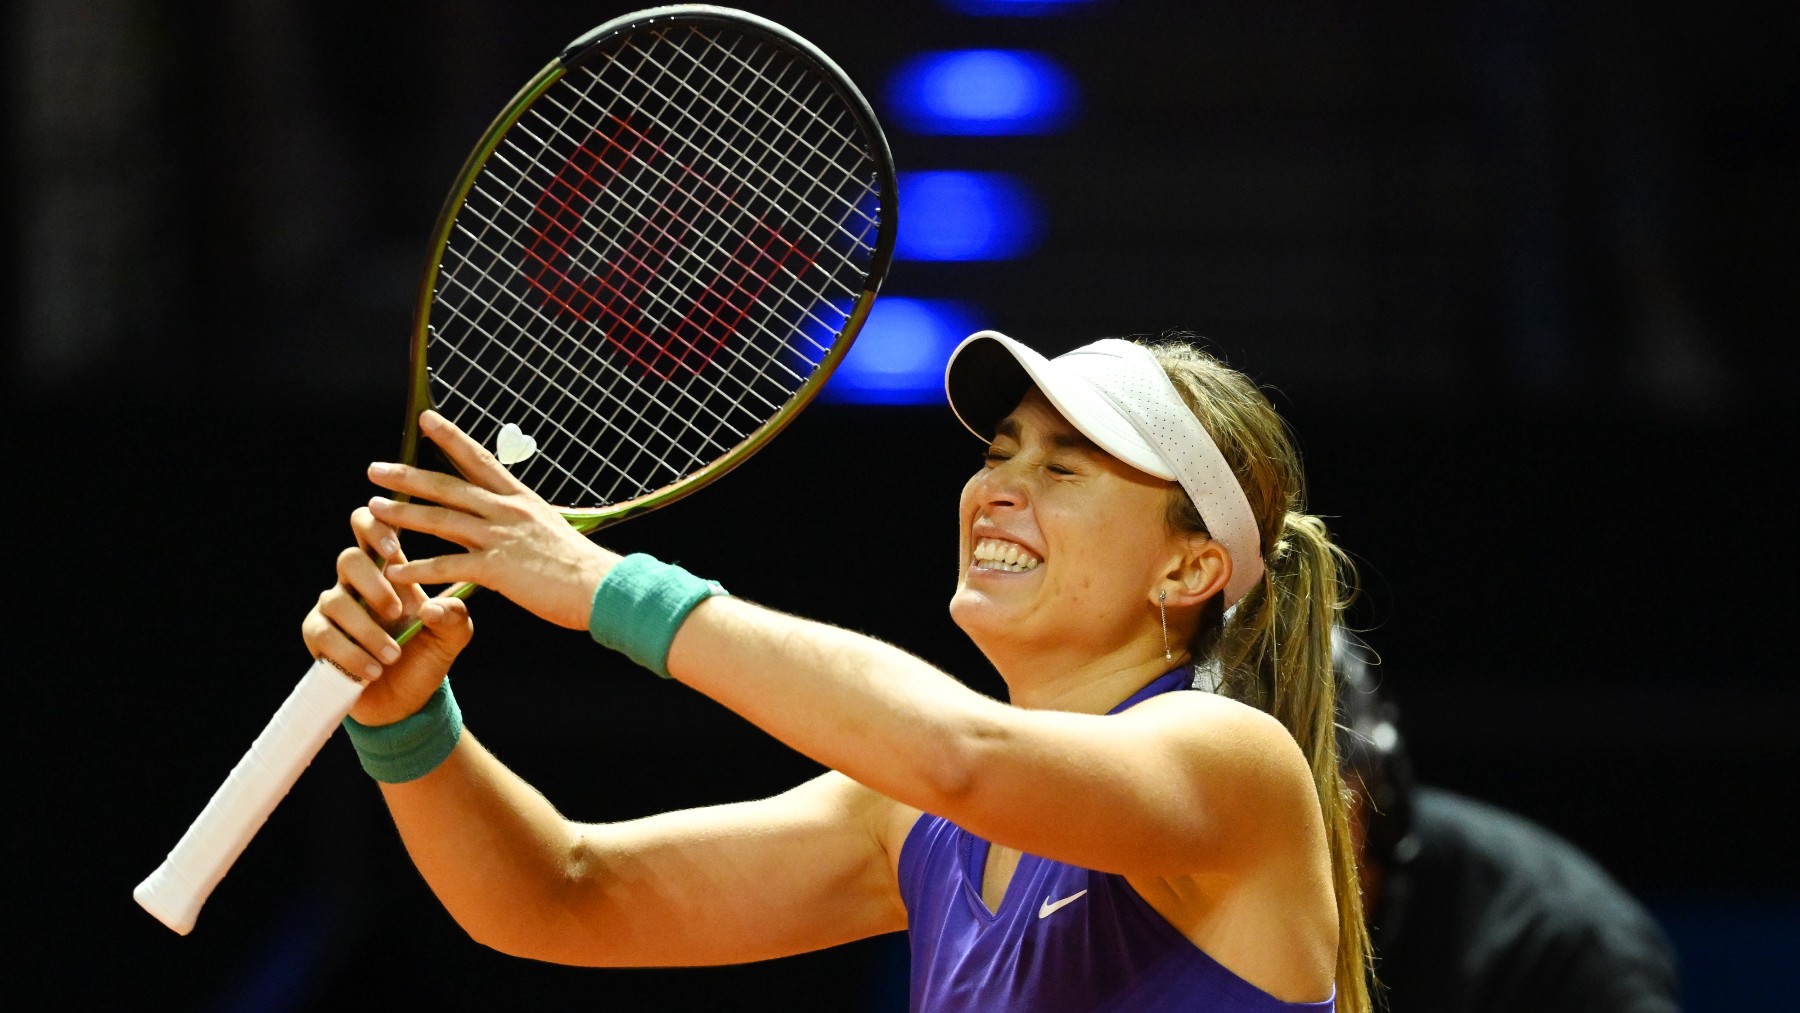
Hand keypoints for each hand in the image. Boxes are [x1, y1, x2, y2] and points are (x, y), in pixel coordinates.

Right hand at [301, 506, 474, 726]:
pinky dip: (351, 653)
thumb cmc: (427, 655)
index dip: (376, 526)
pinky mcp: (318, 636)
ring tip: (393, 655)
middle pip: (348, 558)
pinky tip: (374, 670)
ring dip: (367, 630)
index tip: (393, 547)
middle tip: (397, 611)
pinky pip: (323, 634)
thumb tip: (432, 609)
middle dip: (373, 583)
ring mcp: (333, 607)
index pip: (370, 528)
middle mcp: (357, 583)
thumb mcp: (452, 635)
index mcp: (390, 570)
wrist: (406, 700)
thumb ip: (454, 617)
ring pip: (335, 600)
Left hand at [364, 410, 617, 630]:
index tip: (426, 419)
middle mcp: (507, 511)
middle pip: (449, 486)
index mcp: (520, 499)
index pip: (479, 460)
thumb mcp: (551, 529)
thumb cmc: (581, 566)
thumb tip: (514, 519)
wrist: (600, 586)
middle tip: (375, 469)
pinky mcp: (497, 569)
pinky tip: (395, 574)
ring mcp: (500, 538)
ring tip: (372, 510)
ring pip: (441, 521)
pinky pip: (448, 566)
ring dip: (404, 514)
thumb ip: (525, 522)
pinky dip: (419, 571)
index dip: (450, 437)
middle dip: (409, 476)